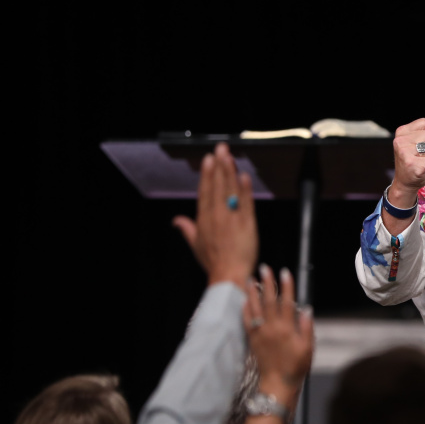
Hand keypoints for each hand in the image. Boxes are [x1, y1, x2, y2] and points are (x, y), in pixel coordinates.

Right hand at [172, 143, 258, 286]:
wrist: (229, 275)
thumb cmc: (213, 262)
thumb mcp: (196, 245)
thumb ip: (187, 229)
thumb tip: (176, 220)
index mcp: (204, 219)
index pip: (205, 191)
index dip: (207, 174)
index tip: (209, 159)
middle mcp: (217, 216)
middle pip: (218, 186)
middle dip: (220, 165)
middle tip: (222, 148)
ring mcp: (232, 219)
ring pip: (231, 191)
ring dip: (231, 172)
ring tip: (230, 156)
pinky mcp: (247, 224)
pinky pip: (246, 203)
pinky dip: (245, 189)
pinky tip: (244, 176)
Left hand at [243, 265, 313, 398]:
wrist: (277, 383)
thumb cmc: (296, 366)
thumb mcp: (308, 348)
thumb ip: (306, 327)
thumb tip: (306, 309)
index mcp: (287, 329)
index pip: (287, 302)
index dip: (286, 286)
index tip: (285, 272)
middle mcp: (272, 328)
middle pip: (269, 301)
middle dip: (268, 283)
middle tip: (265, 268)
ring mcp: (260, 333)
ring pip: (255, 308)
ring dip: (253, 292)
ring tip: (251, 279)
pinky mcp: (252, 339)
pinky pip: (246, 321)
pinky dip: (245, 309)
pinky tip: (244, 300)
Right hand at [389, 114, 424, 204]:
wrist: (405, 182)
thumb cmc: (414, 160)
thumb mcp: (422, 141)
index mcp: (401, 132)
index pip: (424, 123)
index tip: (418, 145)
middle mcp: (400, 141)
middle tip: (420, 156)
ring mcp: (405, 153)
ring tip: (420, 163)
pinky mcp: (412, 165)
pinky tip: (421, 170)